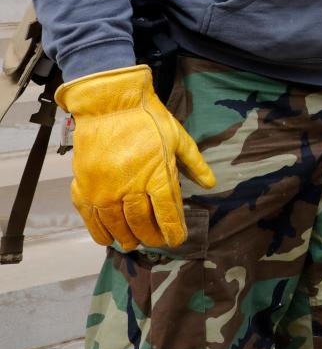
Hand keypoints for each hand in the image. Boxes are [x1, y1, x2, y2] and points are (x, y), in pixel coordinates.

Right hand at [55, 65, 214, 249]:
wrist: (108, 105)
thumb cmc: (148, 119)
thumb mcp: (178, 137)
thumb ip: (194, 163)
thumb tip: (211, 184)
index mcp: (156, 176)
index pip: (168, 214)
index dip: (174, 231)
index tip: (177, 240)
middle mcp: (129, 189)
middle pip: (142, 224)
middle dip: (151, 237)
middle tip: (155, 241)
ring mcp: (104, 191)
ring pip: (117, 226)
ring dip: (127, 238)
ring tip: (134, 243)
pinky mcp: (83, 188)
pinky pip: (91, 219)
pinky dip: (101, 232)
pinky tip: (108, 238)